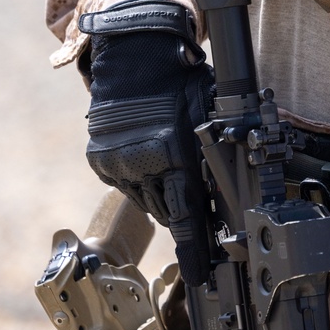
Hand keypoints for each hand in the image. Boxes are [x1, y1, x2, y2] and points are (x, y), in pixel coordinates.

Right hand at [79, 0, 213, 285]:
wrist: (135, 54)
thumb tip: (229, 194)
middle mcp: (140, 164)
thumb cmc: (181, 80)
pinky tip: (150, 159)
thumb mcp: (209, 114)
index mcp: (171, 153)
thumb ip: (215, 155)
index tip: (201, 274)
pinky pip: (125, 186)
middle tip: (197, 206)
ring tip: (172, 170)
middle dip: (183, 213)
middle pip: (167, 213)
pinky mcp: (100, 161)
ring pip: (146, 203)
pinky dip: (139, 181)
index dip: (195, 249)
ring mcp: (116, 164)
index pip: (186, 215)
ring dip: (161, 197)